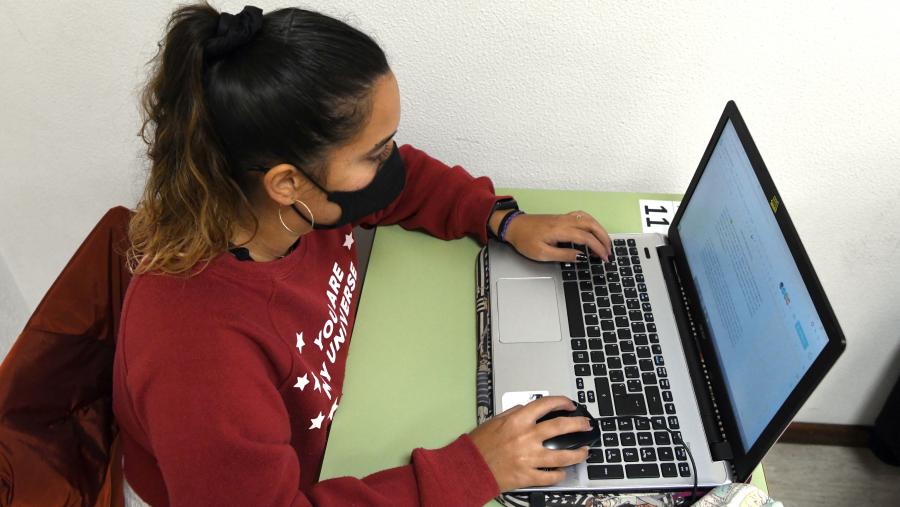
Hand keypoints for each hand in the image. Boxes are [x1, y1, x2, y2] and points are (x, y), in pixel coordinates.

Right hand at [468, 396, 590, 491]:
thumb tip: (528, 409)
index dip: (562, 402)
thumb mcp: (494, 421)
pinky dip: (559, 474)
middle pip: (561, 427)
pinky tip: (563, 472)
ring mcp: (529, 458)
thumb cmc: (478, 445)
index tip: (570, 405)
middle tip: (586, 425)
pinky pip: (550, 476)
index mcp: (517, 421)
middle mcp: (526, 437)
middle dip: (578, 424)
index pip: (545, 405)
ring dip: (577, 454)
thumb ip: (513, 413)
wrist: (468, 468)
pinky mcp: (528, 476)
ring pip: (562, 455)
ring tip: (584, 452)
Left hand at [504, 211, 611, 262]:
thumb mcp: (542, 254)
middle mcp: (564, 221)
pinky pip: (582, 216)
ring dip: (599, 229)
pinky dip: (592, 222)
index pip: (586, 238)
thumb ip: (563, 255)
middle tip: (609, 251)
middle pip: (591, 225)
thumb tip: (581, 256)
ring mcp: (564, 217)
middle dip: (604, 238)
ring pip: (588, 219)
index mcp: (560, 230)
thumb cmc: (525, 240)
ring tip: (605, 242)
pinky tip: (594, 229)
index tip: (604, 258)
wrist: (513, 226)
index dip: (598, 248)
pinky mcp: (561, 217)